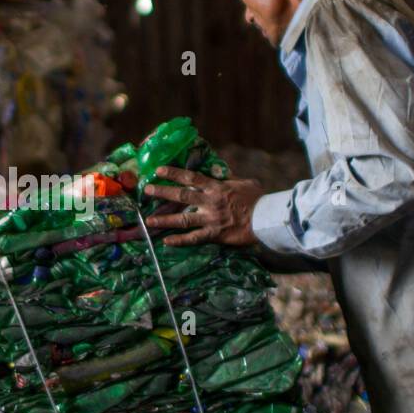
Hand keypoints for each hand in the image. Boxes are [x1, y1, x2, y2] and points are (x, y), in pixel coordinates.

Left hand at [142, 166, 263, 246]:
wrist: (267, 218)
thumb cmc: (258, 199)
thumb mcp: (244, 182)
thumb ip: (230, 179)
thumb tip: (222, 173)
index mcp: (216, 187)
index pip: (191, 178)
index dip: (173, 173)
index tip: (158, 170)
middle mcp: (210, 202)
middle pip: (182, 196)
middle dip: (163, 192)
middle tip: (147, 190)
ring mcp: (211, 219)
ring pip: (183, 219)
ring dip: (164, 220)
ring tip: (148, 221)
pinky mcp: (215, 234)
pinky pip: (194, 238)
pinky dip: (180, 241)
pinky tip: (167, 242)